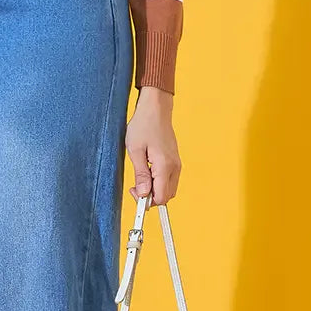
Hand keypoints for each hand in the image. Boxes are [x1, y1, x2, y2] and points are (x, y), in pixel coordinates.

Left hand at [125, 86, 180, 204]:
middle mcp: (174, 167)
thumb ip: (140, 174)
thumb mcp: (135, 150)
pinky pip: (169, 180)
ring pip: (169, 189)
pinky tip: (147, 171)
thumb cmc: (143, 125)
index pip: (161, 197)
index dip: (147, 201)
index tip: (134, 192)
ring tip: (140, 176)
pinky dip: (158, 182)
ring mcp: (176, 164)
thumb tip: (143, 194)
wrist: (156, 109)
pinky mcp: (175, 161)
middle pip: (166, 196)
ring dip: (155, 190)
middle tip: (135, 186)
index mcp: (165, 166)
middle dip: (151, 198)